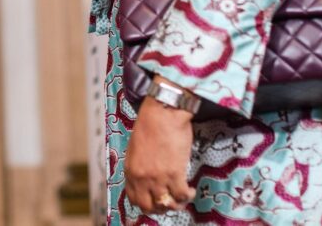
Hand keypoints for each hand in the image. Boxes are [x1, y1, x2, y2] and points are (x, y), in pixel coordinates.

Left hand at [123, 77, 196, 213]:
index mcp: (130, 170)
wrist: (163, 112)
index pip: (134, 199)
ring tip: (183, 196)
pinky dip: (188, 196)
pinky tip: (191, 190)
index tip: (155, 202)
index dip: (146, 204)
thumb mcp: (136, 148)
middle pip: (150, 207)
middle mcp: (142, 178)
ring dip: (177, 203)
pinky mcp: (175, 174)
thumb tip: (148, 178)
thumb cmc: (150, 124)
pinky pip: (182, 195)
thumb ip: (140, 166)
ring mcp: (157, 178)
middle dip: (161, 208)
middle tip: (170, 202)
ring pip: (168, 204)